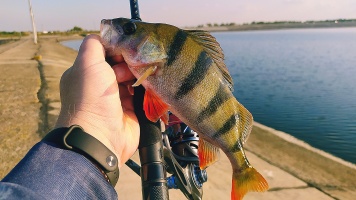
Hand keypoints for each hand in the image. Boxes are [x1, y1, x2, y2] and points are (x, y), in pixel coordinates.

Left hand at [55, 34, 138, 167]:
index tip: (127, 49)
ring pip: (133, 80)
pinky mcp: (131, 111)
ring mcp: (116, 99)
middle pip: (121, 66)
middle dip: (131, 63)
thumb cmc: (90, 98)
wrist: (100, 137)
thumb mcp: (87, 63)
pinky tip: (151, 86)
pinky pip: (142, 96)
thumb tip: (108, 36)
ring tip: (145, 76)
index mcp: (86, 73)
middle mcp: (100, 86)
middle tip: (136, 66)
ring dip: (141, 76)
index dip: (117, 49)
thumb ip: (94, 44)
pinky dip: (147, 90)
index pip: (105, 54)